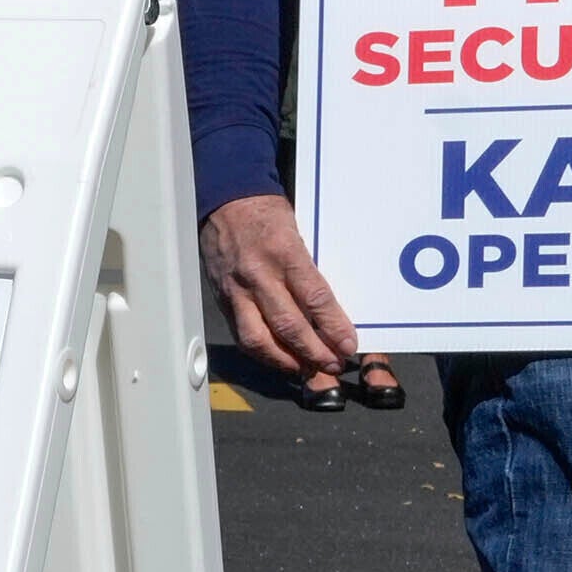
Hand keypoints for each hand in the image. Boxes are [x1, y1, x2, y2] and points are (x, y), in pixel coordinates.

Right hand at [205, 191, 375, 392]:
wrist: (224, 202)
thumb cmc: (266, 214)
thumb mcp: (297, 232)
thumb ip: (309, 269)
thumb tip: (330, 307)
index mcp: (283, 252)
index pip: (314, 297)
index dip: (333, 326)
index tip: (348, 344)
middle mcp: (258, 274)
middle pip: (289, 324)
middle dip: (314, 351)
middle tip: (332, 364)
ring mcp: (237, 290)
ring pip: (260, 338)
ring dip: (286, 360)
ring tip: (306, 369)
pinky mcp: (223, 300)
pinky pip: (241, 335)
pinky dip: (263, 352)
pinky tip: (279, 359)